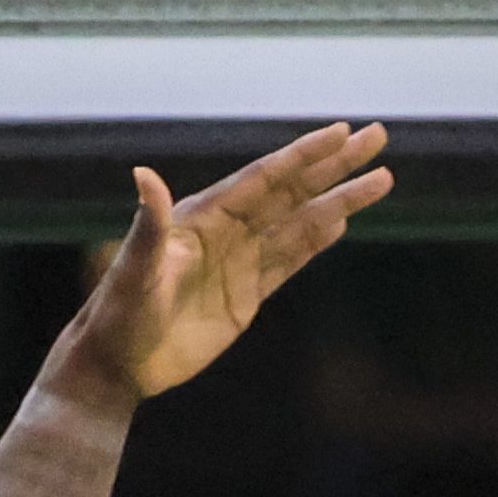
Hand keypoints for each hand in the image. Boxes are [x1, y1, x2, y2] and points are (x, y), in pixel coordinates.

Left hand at [64, 122, 391, 396]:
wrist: (118, 363)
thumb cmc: (119, 313)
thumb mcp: (134, 269)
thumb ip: (150, 224)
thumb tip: (144, 175)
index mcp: (204, 217)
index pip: (266, 179)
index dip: (304, 156)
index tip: (340, 133)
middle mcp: (227, 232)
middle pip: (293, 191)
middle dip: (336, 166)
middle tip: (377, 137)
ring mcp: (239, 263)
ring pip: (300, 224)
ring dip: (339, 202)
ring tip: (380, 180)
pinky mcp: (246, 296)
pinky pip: (288, 261)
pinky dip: (316, 241)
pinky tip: (340, 222)